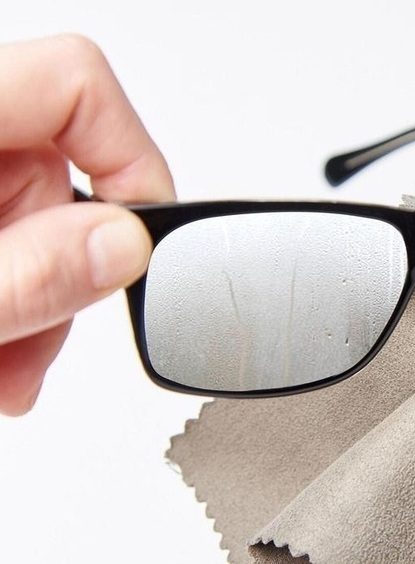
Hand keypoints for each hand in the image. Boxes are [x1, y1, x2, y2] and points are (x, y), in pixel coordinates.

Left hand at [0, 34, 174, 415]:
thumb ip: (24, 274)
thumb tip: (121, 247)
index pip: (78, 84)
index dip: (132, 159)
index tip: (142, 241)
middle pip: (66, 172)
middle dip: (75, 272)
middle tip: (42, 343)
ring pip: (41, 219)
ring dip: (43, 301)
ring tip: (6, 368)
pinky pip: (11, 238)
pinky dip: (17, 298)